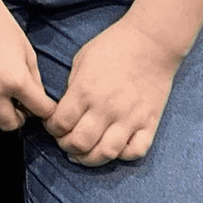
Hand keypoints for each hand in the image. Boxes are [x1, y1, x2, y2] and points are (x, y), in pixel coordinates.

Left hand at [46, 16, 186, 164]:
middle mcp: (105, 109)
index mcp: (84, 91)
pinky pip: (135, 151)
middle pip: (80, 143)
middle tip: (65, 142)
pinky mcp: (149, 123)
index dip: (51, 128)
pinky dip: (122, 156)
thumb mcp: (81, 61)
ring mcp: (129, 119)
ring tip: (83, 154)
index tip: (51, 126)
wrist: (151, 43)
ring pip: (105, 153)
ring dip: (89, 159)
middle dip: (66, 146)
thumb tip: (67, 111)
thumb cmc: (113, 47)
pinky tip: (113, 149)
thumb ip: (73, 88)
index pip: (60, 123)